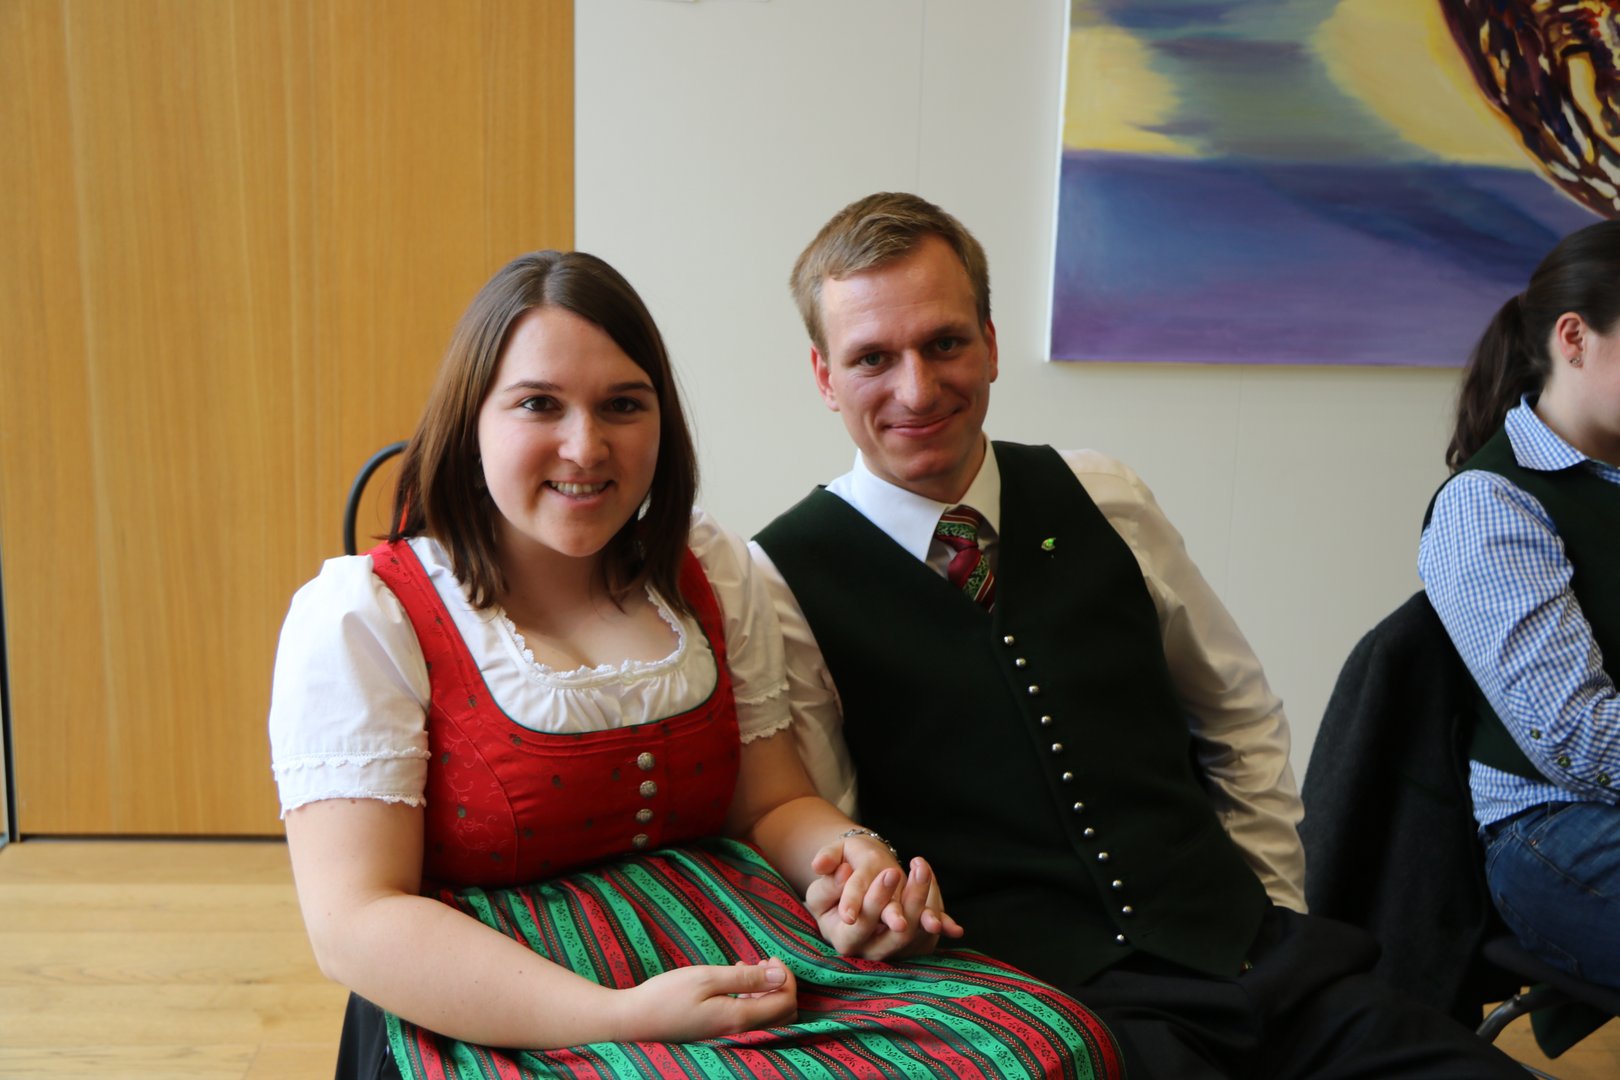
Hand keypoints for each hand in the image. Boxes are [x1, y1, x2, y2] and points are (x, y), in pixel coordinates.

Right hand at [613, 958, 797, 1041]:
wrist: (632, 1021)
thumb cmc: (666, 996)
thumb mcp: (707, 978)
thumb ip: (747, 978)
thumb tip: (780, 975)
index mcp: (739, 1018)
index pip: (786, 1002)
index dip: (786, 977)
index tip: (769, 957)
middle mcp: (739, 1032)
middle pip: (783, 1014)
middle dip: (780, 986)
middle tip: (762, 962)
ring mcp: (728, 1035)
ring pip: (767, 1017)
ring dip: (764, 991)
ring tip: (744, 966)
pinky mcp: (718, 1033)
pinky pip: (747, 1018)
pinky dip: (749, 999)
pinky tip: (731, 980)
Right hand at [805, 853, 964, 959]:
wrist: (851, 894)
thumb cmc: (834, 888)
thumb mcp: (821, 884)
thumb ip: (827, 879)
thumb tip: (842, 872)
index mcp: (843, 938)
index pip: (862, 922)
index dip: (876, 900)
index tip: (889, 872)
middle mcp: (869, 951)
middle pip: (897, 933)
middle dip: (910, 899)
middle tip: (919, 870)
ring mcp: (893, 951)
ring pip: (917, 935)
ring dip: (925, 902)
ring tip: (922, 870)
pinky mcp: (912, 947)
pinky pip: (930, 936)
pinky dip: (941, 919)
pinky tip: (946, 906)